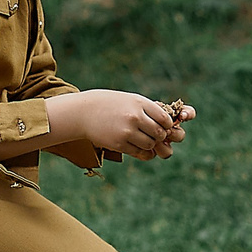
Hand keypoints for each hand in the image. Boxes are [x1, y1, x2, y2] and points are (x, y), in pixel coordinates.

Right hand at [68, 89, 191, 160]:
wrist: (83, 112)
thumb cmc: (109, 104)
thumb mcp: (129, 100)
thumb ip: (148, 110)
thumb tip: (168, 124)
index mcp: (139, 103)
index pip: (164, 118)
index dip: (167, 124)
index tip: (162, 125)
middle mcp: (134, 117)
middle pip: (159, 133)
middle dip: (160, 136)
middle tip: (154, 135)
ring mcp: (126, 131)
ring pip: (150, 144)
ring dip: (150, 144)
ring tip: (144, 139)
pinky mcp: (119, 144)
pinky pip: (139, 152)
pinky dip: (142, 152)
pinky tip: (138, 147)